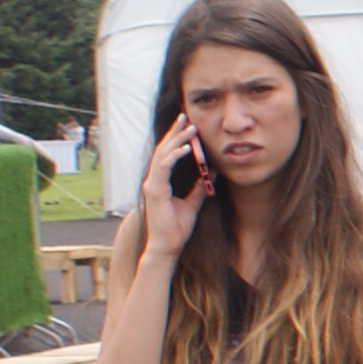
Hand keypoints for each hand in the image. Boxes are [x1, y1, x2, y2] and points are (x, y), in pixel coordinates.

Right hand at [139, 122, 207, 257]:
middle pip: (163, 149)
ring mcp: (152, 184)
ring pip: (163, 154)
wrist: (167, 246)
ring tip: (190, 128)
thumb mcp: (193, 203)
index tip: (187, 126)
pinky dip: (175, 156)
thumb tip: (211, 172)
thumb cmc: (176, 228)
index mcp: (160, 182)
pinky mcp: (154, 190)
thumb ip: (199, 187)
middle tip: (186, 117)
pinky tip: (187, 148)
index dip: (176, 139)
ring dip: (177, 140)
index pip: (166, 154)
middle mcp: (153, 180)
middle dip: (175, 132)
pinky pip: (164, 167)